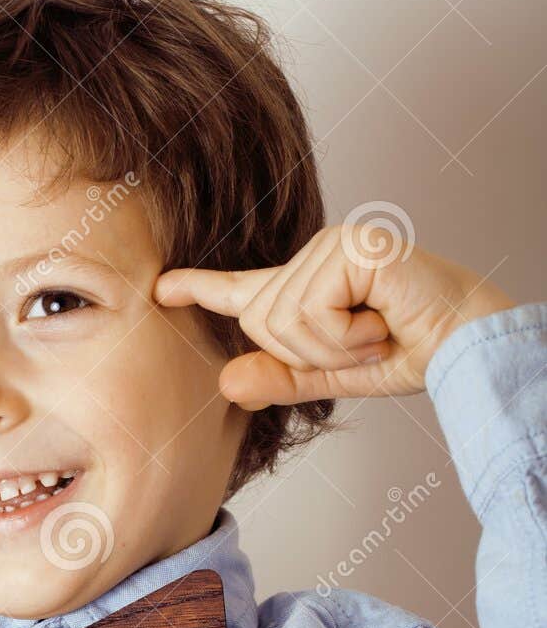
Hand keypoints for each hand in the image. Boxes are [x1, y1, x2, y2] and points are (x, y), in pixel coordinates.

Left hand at [153, 226, 512, 409]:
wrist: (464, 344)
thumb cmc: (409, 351)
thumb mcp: (332, 376)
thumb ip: (281, 379)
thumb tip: (226, 382)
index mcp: (305, 285)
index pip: (244, 289)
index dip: (200, 288)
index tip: (163, 287)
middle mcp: (315, 255)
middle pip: (261, 322)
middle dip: (309, 355)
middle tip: (363, 346)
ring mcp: (334, 244)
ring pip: (283, 321)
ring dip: (332, 350)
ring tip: (375, 336)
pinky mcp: (353, 247)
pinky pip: (313, 314)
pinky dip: (346, 338)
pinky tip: (382, 324)